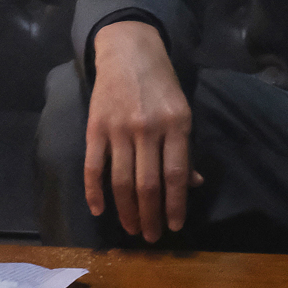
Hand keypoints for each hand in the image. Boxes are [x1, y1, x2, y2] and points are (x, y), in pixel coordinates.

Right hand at [84, 20, 200, 240]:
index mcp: (177, 124)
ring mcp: (119, 129)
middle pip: (148, 184)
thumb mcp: (183, 111)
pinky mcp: (95, 128)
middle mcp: (148, 129)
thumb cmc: (161, 84)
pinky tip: (99, 210)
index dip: (175, 205)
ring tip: (131, 229)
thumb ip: (185, 148)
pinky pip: (93, 168)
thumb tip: (194, 185)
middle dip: (150, 216)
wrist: (128, 50)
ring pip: (121, 182)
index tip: (174, 226)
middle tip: (150, 237)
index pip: (176, 175)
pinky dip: (95, 193)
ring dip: (126, 211)